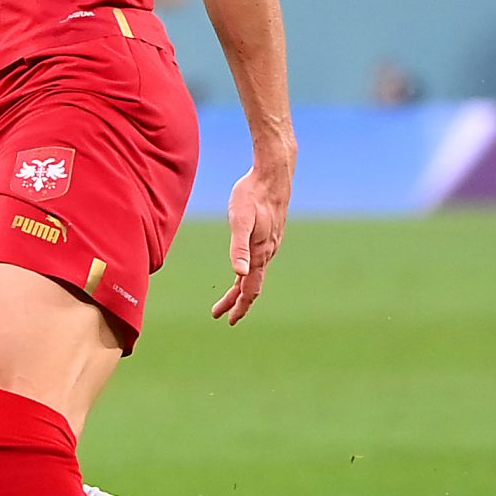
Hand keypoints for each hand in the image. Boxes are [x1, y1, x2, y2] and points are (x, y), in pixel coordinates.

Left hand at [212, 157, 291, 323]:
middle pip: (252, 286)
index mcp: (260, 253)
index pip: (250, 289)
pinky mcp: (269, 234)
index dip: (239, 306)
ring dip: (242, 288)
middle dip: (237, 302)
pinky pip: (258, 261)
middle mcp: (267, 252)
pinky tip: (243, 270)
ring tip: (230, 298)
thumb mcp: (240, 220)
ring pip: (255, 274)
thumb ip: (238, 247)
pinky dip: (248, 272)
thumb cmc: (252, 194)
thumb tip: (239, 274)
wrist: (273, 175)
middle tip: (221, 315)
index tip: (228, 320)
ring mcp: (270, 244)